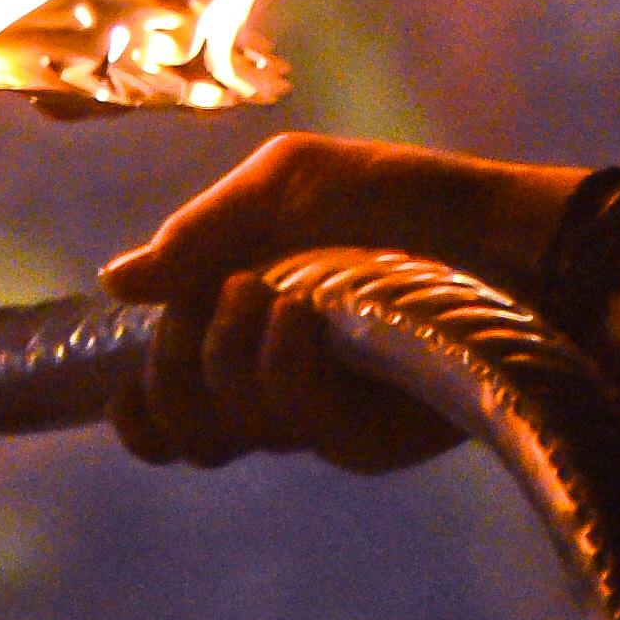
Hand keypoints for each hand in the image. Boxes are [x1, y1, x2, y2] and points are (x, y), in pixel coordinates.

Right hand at [99, 133, 577, 472]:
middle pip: (185, 435)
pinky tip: (304, 317)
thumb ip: (201, 233)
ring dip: (226, 356)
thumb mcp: (289, 184)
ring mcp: (322, 418)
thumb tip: (115, 283)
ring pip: (230, 431)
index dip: (138, 412)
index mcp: (243, 334)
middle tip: (202, 310)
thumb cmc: (400, 201)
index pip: (168, 410)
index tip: (128, 384)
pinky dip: (283, 366)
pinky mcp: (369, 435)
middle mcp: (275, 388)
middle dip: (168, 376)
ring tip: (265, 290)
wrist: (503, 231)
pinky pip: (297, 426)